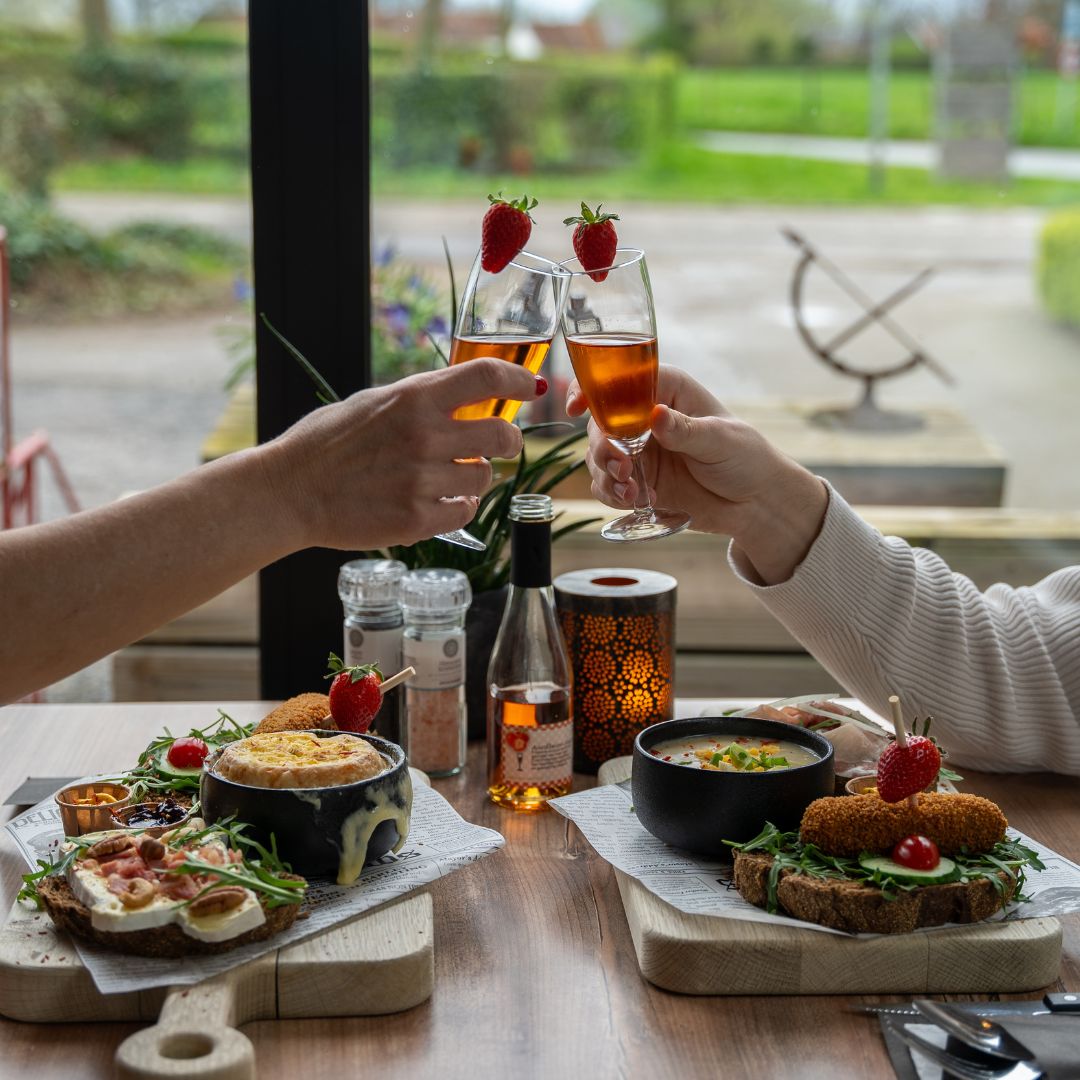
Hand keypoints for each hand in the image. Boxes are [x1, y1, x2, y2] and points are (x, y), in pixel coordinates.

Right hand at [265, 358, 545, 548]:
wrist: (289, 492)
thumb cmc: (327, 444)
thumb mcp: (373, 403)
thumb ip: (421, 400)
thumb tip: (468, 398)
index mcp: (413, 399)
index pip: (487, 377)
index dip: (517, 379)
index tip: (528, 386)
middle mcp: (423, 437)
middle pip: (502, 435)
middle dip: (507, 440)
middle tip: (498, 443)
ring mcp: (421, 482)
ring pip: (484, 478)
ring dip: (475, 477)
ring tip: (447, 477)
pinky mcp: (416, 520)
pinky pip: (463, 512)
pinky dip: (457, 508)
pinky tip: (437, 502)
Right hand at [567, 366, 827, 583]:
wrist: (756, 503)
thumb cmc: (746, 459)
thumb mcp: (721, 440)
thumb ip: (685, 430)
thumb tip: (654, 415)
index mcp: (667, 391)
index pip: (620, 379)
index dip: (591, 389)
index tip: (577, 407)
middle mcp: (646, 417)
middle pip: (600, 422)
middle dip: (603, 446)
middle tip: (622, 466)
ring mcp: (639, 451)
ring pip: (598, 456)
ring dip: (606, 473)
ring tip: (631, 491)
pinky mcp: (637, 481)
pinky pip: (607, 485)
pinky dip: (612, 494)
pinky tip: (634, 501)